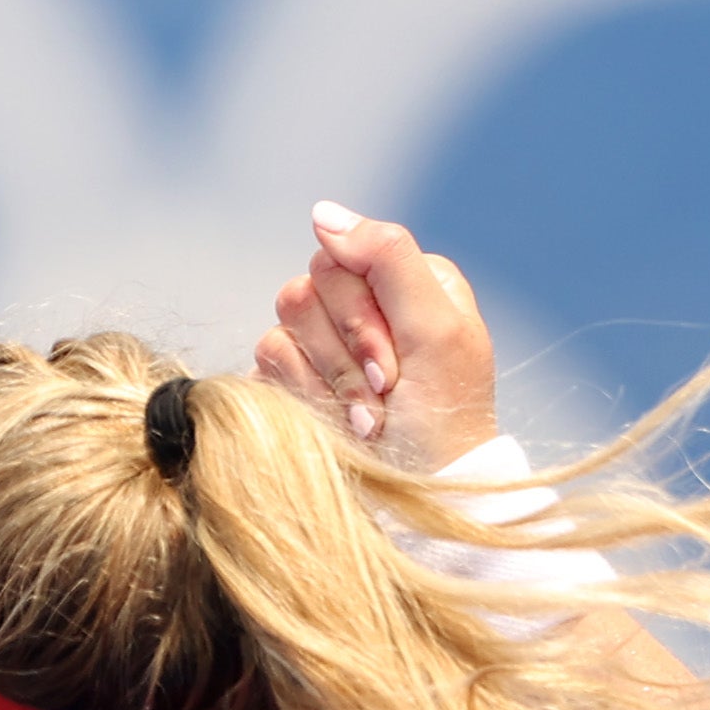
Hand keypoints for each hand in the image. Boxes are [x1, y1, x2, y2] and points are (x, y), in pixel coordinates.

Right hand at [256, 203, 497, 472]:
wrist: (416, 498)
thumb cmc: (442, 419)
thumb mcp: (435, 328)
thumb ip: (387, 257)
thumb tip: (321, 212)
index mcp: (408, 281)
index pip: (349, 253)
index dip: (362, 309)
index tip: (394, 360)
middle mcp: (365, 303)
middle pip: (313, 282)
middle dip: (348, 347)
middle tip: (383, 389)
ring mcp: (325, 341)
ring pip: (287, 318)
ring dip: (328, 377)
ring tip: (365, 416)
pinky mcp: (291, 376)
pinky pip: (267, 357)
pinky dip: (302, 393)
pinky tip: (336, 422)